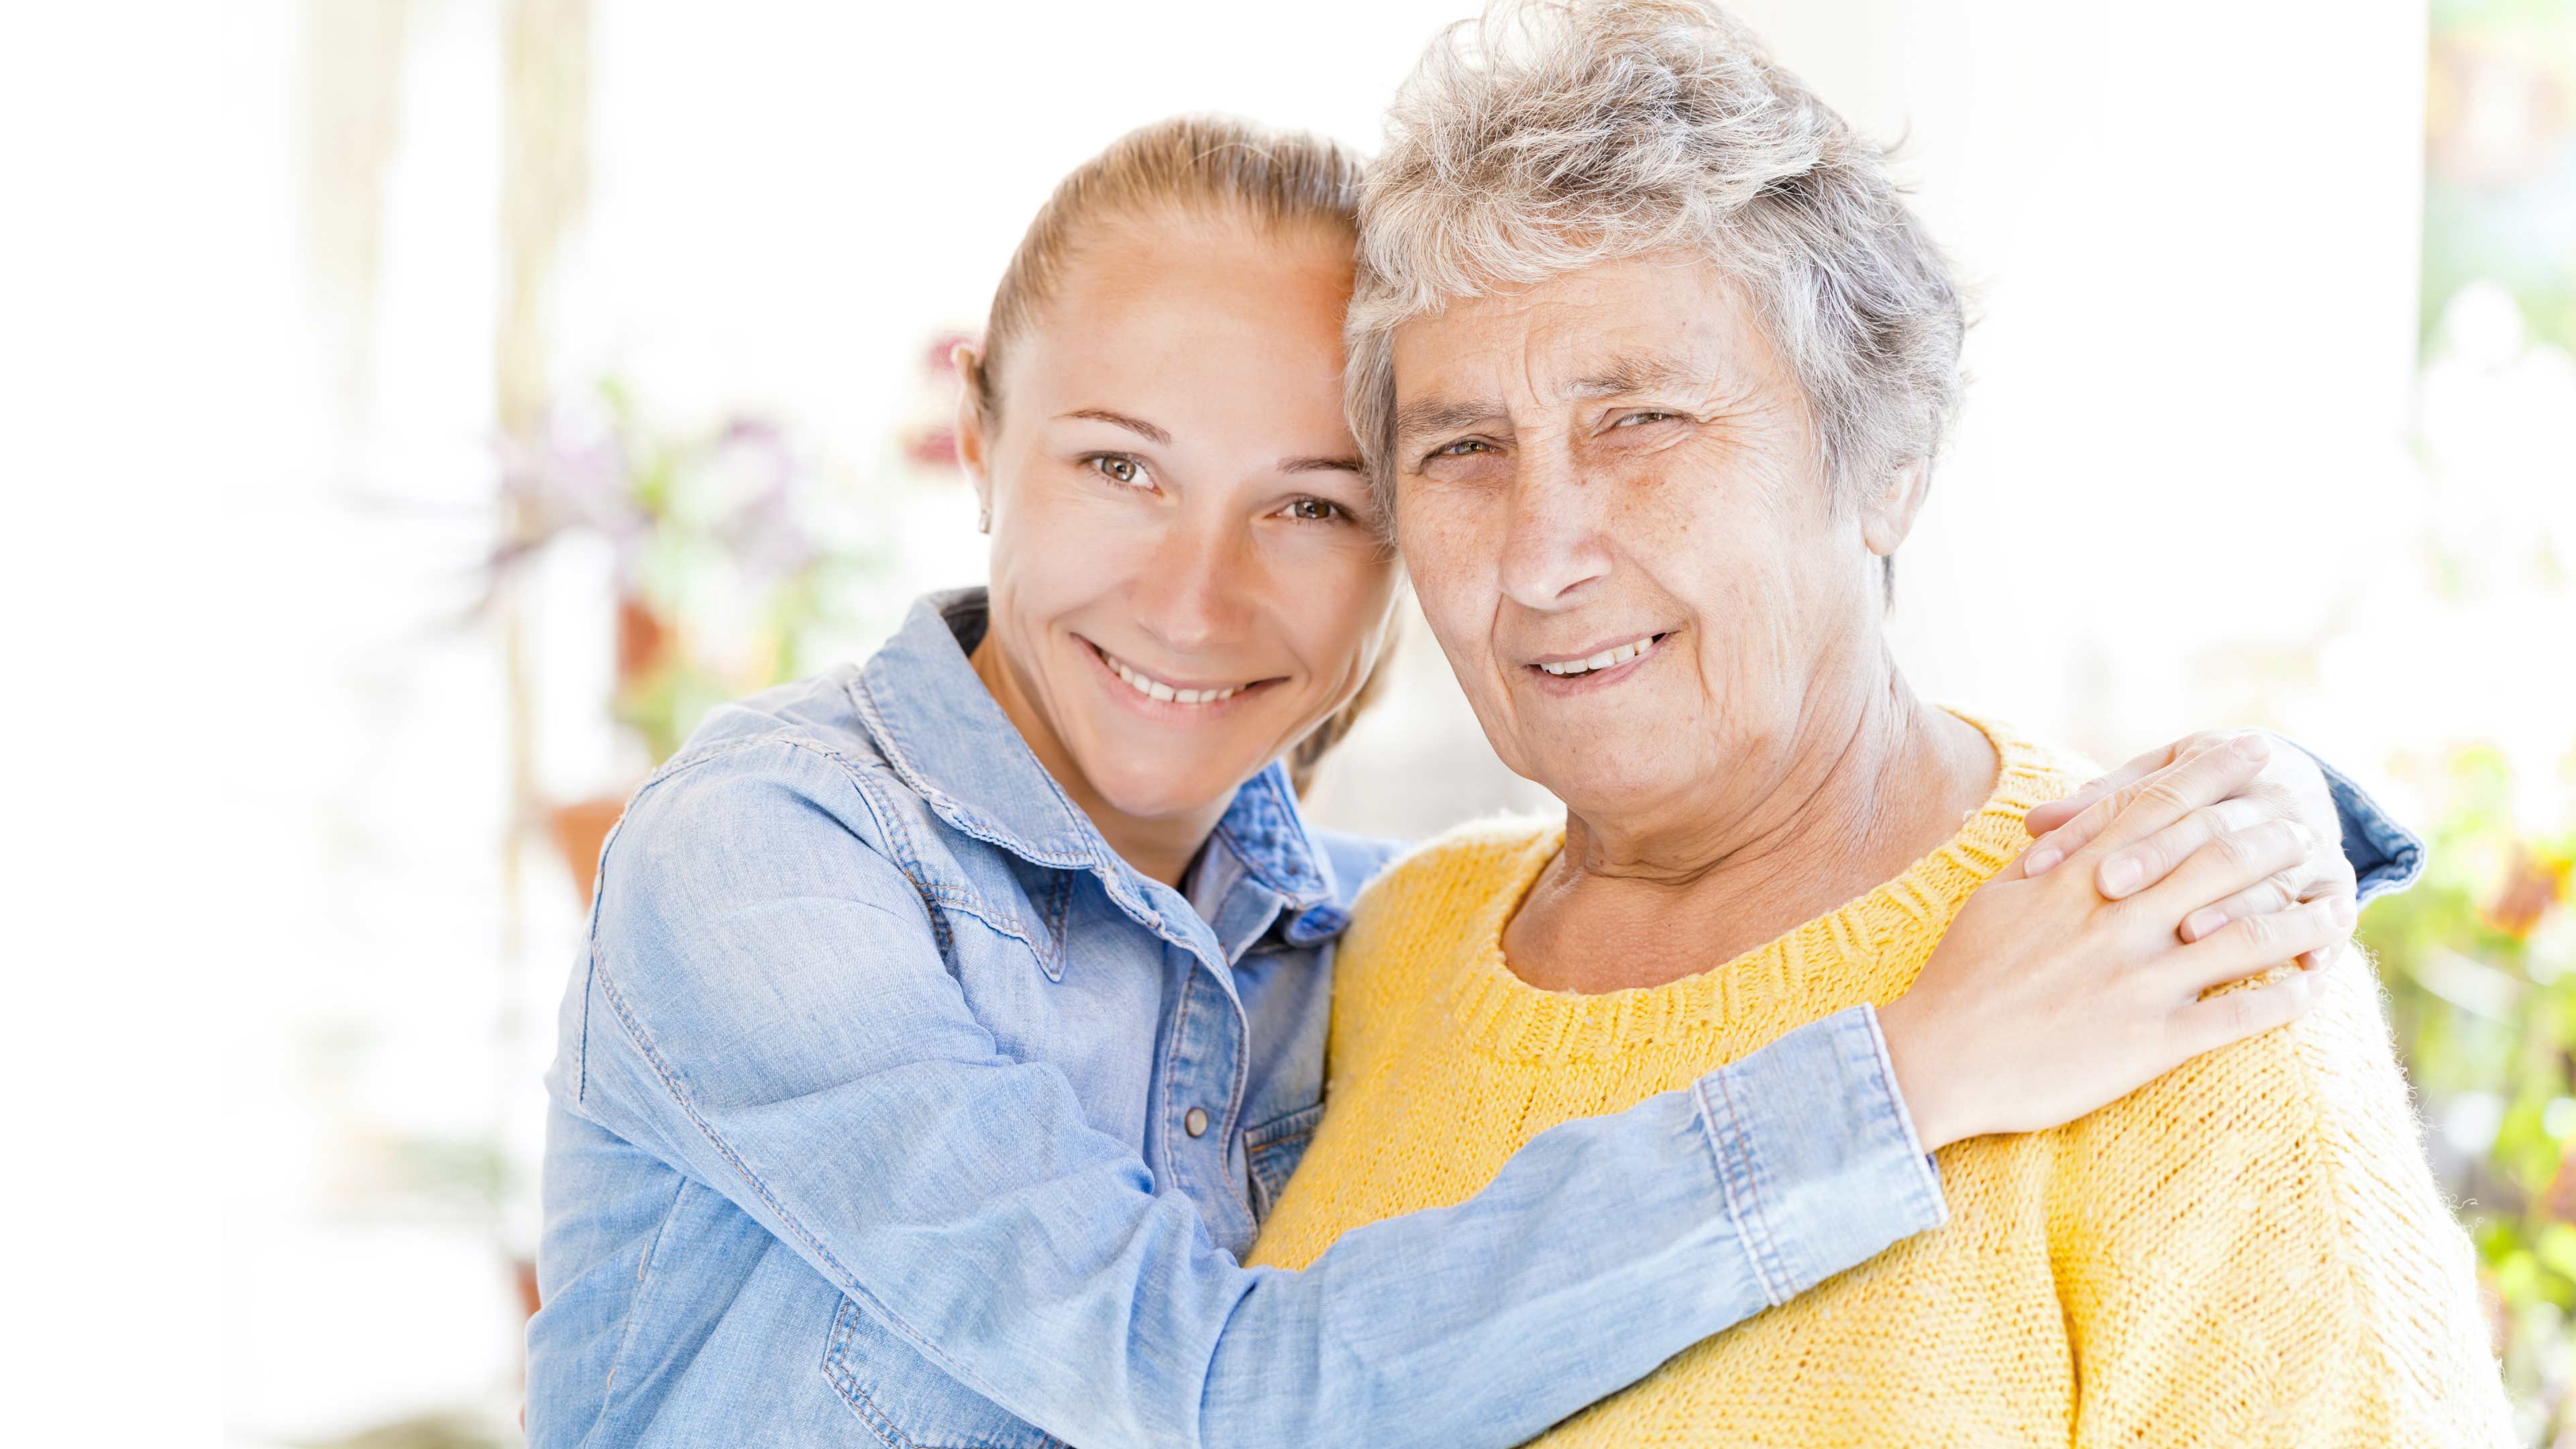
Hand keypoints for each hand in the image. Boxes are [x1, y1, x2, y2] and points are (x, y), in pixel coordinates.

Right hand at [1878, 734, 2352, 1150]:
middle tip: (2313, 826)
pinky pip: (2240, 1016)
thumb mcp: (1996, 900)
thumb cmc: (1960, 978)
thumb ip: (2047, 860)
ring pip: (2248, 937)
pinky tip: (2314, 985)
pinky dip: (2287, 997)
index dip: (2217, 773)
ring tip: (2339, 907)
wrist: (1935, 1059)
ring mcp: (2138, 980)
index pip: (2161, 806)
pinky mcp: (2151, 1041)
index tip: (2258, 752)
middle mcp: (2115, 919)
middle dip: (2277, 837)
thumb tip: (2079, 825)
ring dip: (2304, 918)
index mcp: (2076, 879)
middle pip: (2220, 860)